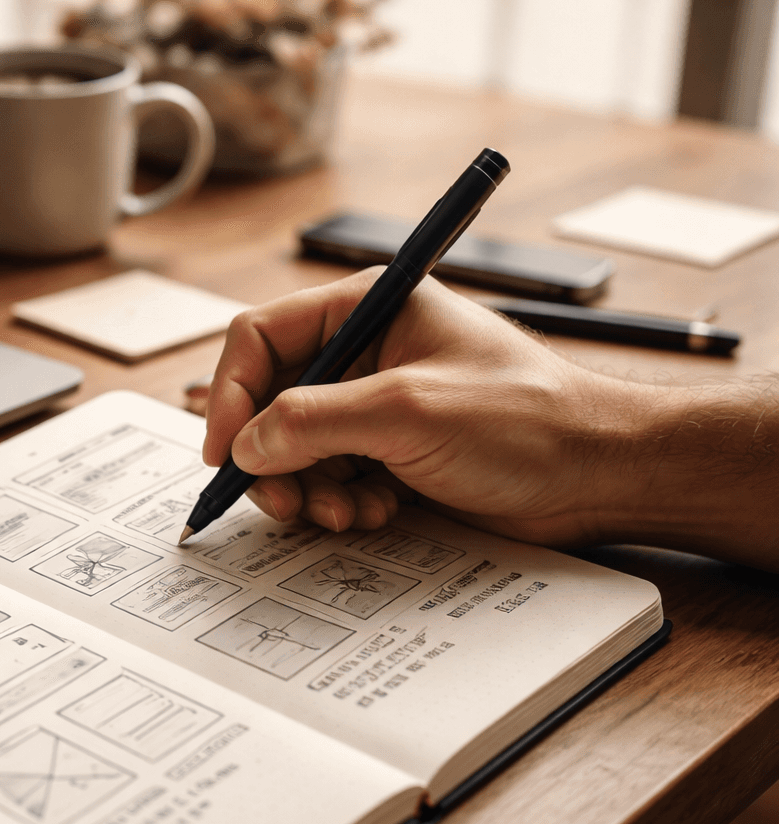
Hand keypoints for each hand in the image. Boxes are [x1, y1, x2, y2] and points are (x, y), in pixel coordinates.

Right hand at [202, 270, 663, 547]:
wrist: (601, 477)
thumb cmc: (530, 420)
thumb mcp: (407, 411)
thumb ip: (312, 422)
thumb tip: (243, 444)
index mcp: (366, 308)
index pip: (260, 338)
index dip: (230, 394)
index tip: (223, 452)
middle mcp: (364, 352)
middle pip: (270, 401)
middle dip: (270, 457)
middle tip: (281, 502)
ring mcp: (376, 406)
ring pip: (294, 450)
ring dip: (306, 489)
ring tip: (343, 513)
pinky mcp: (390, 454)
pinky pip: (328, 479)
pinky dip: (336, 504)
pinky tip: (373, 515)